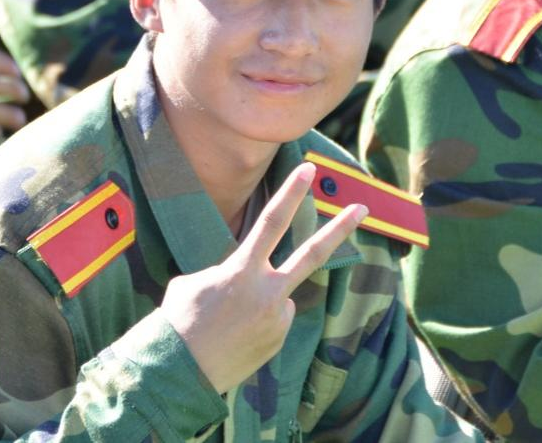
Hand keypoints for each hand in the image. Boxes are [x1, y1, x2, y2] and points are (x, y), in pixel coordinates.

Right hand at [159, 163, 366, 392]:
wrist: (180, 373)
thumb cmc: (179, 321)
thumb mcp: (194, 282)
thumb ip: (226, 272)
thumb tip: (243, 279)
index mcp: (241, 270)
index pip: (271, 221)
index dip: (290, 193)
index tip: (308, 169)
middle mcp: (267, 291)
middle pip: (312, 253)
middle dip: (340, 228)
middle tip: (362, 206)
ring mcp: (277, 317)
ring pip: (279, 293)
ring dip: (259, 299)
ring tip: (227, 322)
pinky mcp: (279, 339)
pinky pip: (274, 319)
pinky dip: (258, 321)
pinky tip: (236, 337)